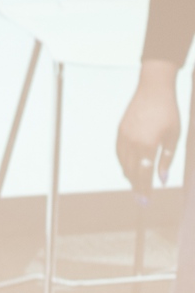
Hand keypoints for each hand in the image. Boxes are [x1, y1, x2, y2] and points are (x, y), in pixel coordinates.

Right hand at [118, 60, 181, 193]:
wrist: (153, 89)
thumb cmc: (168, 112)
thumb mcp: (173, 136)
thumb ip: (167, 159)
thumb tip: (162, 179)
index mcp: (148, 145)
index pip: (144, 174)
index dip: (145, 189)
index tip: (145, 202)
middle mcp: (132, 144)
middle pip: (131, 172)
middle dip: (136, 187)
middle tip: (141, 200)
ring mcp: (123, 138)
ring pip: (123, 164)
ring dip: (130, 176)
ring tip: (136, 185)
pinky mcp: (120, 132)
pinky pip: (119, 154)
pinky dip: (124, 164)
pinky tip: (130, 168)